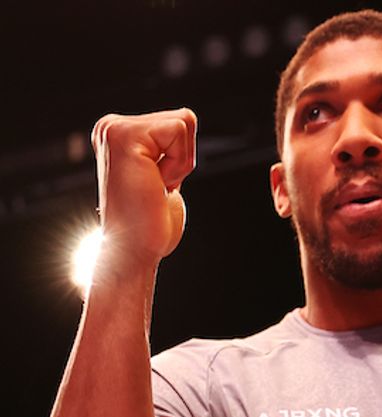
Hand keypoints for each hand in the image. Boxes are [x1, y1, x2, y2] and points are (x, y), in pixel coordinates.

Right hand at [91, 108, 196, 266]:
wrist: (133, 249)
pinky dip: (178, 162)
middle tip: (156, 187)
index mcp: (119, 133)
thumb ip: (169, 146)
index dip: (181, 157)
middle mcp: (110, 126)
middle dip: (183, 157)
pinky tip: (155, 184)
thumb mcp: (163, 172)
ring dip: (181, 161)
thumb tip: (186, 118)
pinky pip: (179, 131)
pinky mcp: (126, 136)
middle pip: (185, 118)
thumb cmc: (150, 221)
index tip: (157, 184)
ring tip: (155, 185)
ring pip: (184, 121)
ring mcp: (114, 128)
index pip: (180, 121)